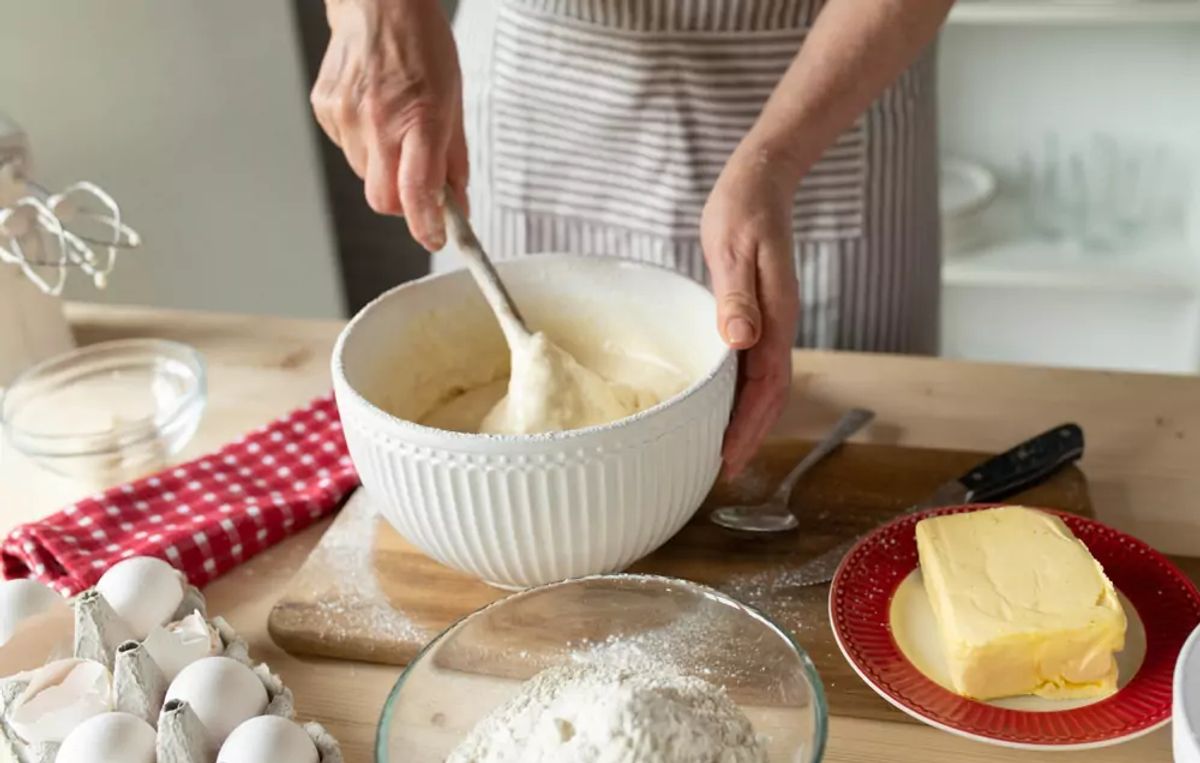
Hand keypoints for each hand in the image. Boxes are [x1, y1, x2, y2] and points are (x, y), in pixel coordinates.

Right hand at [310, 0, 467, 249]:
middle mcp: (376, 121)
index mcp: (418, 118)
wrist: (377, 2)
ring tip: (395, 128)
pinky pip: (347, 150)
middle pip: (383, 199)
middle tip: (417, 186)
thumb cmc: (421, 46)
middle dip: (402, 203)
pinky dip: (364, 145)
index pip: (416, 191)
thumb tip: (458, 205)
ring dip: (384, 169)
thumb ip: (453, 159)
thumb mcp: (454, 101)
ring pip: (365, 176)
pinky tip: (374, 114)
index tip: (436, 237)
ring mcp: (345, 116)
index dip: (426, 224)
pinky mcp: (325, 109)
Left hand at [701, 144, 800, 477]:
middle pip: (770, 396)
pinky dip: (741, 393)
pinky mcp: (759, 315)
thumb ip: (738, 297)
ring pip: (764, 385)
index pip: (766, 387)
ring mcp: (771, 323)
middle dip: (750, 435)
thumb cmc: (743, 212)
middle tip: (723, 469)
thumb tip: (741, 342)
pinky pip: (754, 366)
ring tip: (723, 448)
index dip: (748, 426)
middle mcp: (778, 327)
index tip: (728, 456)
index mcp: (776, 318)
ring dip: (747, 419)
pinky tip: (723, 403)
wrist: (760, 182)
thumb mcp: (736, 251)